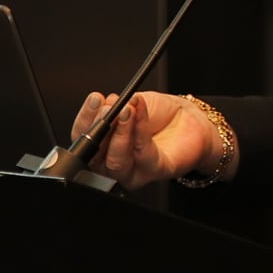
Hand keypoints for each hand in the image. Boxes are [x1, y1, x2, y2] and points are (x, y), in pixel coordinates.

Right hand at [70, 91, 221, 189]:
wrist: (189, 119)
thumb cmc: (159, 114)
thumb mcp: (132, 104)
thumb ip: (118, 107)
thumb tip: (107, 105)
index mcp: (102, 146)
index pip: (82, 139)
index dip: (84, 120)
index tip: (94, 99)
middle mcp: (113, 163)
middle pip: (94, 154)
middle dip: (99, 127)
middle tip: (108, 106)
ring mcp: (133, 171)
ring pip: (116, 159)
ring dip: (119, 131)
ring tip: (126, 109)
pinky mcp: (154, 172)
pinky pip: (142, 153)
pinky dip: (139, 130)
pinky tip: (139, 113)